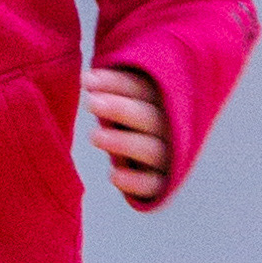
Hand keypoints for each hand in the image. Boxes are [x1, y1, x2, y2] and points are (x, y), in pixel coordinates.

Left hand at [84, 65, 169, 203]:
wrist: (156, 165)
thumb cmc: (133, 123)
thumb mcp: (130, 101)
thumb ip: (117, 89)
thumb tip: (88, 76)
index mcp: (168, 103)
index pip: (146, 89)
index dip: (117, 83)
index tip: (87, 80)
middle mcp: (174, 130)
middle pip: (151, 117)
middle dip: (121, 109)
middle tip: (91, 103)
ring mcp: (172, 160)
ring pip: (152, 150)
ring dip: (124, 142)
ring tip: (94, 136)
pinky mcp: (164, 186)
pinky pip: (154, 185)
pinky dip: (136, 182)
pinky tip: (114, 175)